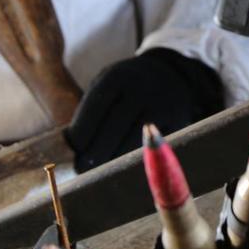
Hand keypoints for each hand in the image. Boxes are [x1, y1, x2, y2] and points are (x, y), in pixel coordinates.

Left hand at [64, 48, 224, 171]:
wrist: (169, 76)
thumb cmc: (126, 87)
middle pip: (113, 129)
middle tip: (82, 170)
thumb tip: (70, 148)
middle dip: (95, 154)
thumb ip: (90, 111)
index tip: (72, 153)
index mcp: (117, 76)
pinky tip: (123, 165)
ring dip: (113, 160)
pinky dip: (136, 159)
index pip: (94, 108)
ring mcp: (162, 104)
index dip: (81, 135)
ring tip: (99, 172)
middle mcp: (141, 87)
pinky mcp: (178, 120)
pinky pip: (152, 147)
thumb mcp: (106, 85)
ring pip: (133, 142)